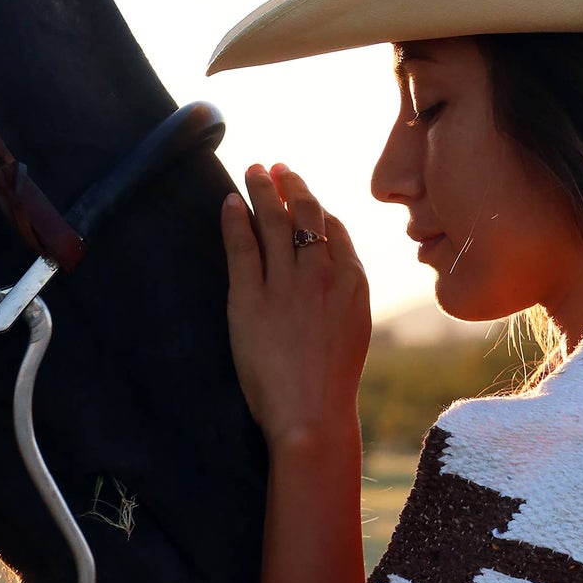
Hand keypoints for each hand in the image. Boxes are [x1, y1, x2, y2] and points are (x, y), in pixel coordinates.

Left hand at [221, 165, 370, 453]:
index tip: (301, 193)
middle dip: (291, 185)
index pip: (334, 228)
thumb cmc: (331, 383)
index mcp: (352, 282)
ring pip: (274, 222)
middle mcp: (322, 274)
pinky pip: (242, 247)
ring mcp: (286, 285)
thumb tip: (333, 271)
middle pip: (306, 215)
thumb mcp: (353, 330)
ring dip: (263, 190)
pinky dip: (235, 219)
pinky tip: (230, 202)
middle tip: (276, 168)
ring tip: (253, 171)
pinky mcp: (250, 300)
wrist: (312, 414)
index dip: (315, 205)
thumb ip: (344, 295)